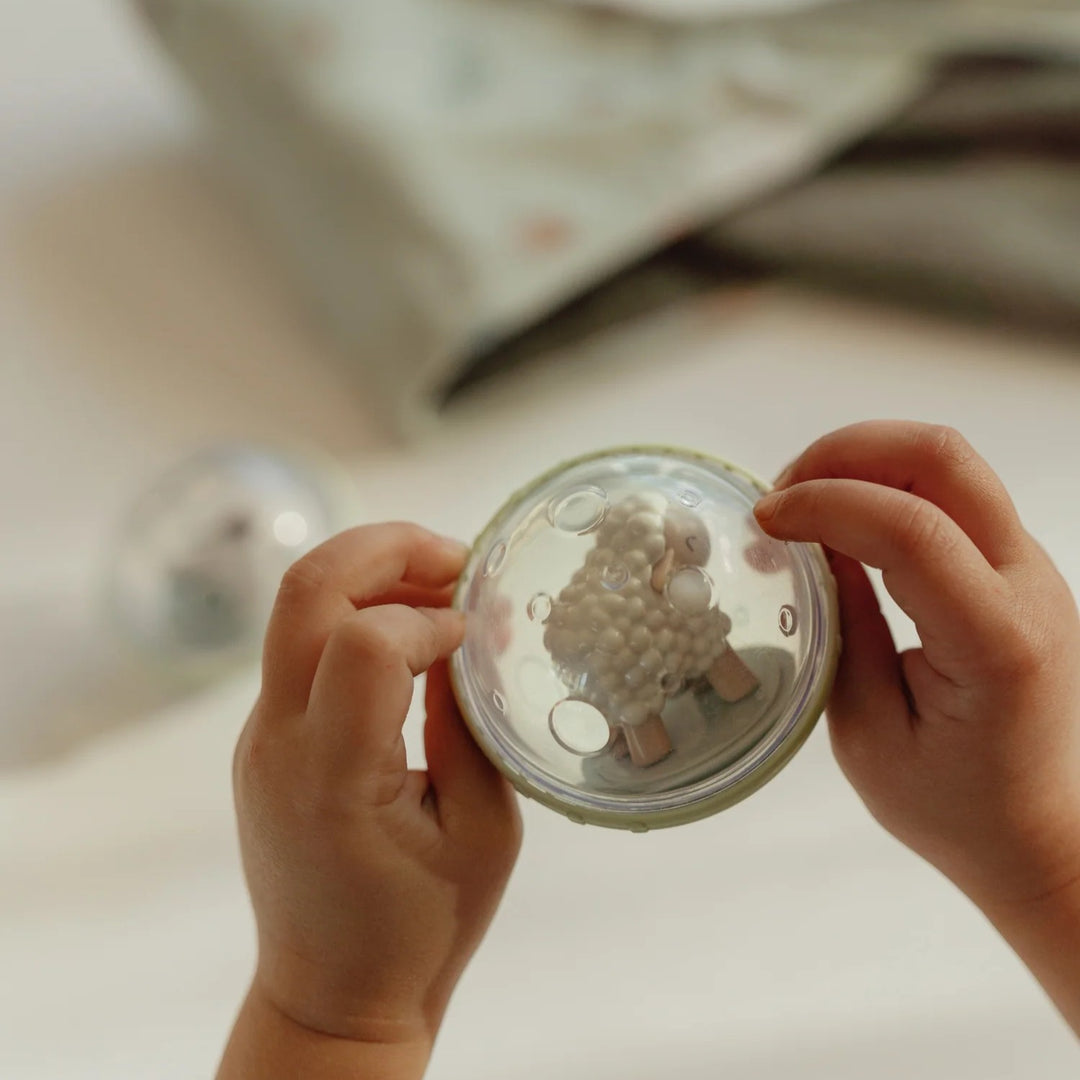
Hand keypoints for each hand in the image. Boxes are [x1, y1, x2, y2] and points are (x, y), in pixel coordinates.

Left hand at [229, 524, 520, 1058]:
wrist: (332, 995)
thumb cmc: (420, 929)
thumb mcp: (482, 832)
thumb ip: (468, 726)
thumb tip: (460, 639)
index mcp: (334, 778)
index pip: (362, 643)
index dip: (429, 620)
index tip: (474, 638)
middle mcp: (279, 744)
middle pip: (305, 589)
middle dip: (384, 547)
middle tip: (455, 557)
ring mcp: (260, 737)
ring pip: (297, 605)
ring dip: (371, 573)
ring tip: (441, 588)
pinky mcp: (264, 737)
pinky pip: (300, 645)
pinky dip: (356, 612)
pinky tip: (411, 632)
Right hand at [754, 421, 1079, 910]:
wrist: (1038, 833)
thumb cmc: (955, 808)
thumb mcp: (869, 734)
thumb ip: (843, 629)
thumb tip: (811, 543)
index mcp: (997, 643)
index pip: (914, 529)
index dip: (827, 504)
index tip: (765, 523)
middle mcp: (1029, 588)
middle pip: (943, 458)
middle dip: (845, 452)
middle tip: (781, 496)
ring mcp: (1031, 569)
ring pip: (948, 462)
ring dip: (862, 462)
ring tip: (803, 508)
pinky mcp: (1016, 566)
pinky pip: (950, 492)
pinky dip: (883, 486)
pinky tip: (840, 526)